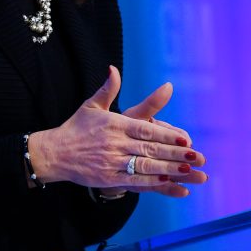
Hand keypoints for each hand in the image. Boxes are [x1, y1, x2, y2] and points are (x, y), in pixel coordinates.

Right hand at [27, 66, 203, 191]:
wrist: (54, 153)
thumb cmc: (76, 127)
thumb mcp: (92, 105)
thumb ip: (108, 89)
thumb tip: (113, 68)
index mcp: (115, 124)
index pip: (146, 129)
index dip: (166, 134)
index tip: (185, 138)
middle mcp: (115, 143)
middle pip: (150, 149)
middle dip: (175, 154)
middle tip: (197, 157)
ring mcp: (111, 162)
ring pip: (145, 166)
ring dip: (169, 170)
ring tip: (189, 171)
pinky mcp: (107, 178)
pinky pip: (133, 181)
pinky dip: (152, 182)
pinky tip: (168, 182)